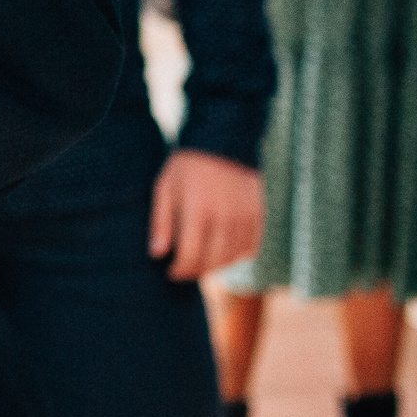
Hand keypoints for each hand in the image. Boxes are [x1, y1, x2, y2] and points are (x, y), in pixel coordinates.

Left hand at [149, 149, 264, 280]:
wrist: (224, 144)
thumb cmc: (188, 167)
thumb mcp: (165, 188)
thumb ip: (160, 222)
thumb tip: (157, 253)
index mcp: (198, 210)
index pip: (190, 256)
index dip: (179, 271)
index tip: (171, 272)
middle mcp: (225, 217)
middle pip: (212, 261)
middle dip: (195, 271)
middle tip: (184, 270)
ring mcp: (245, 218)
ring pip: (232, 258)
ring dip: (215, 265)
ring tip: (201, 260)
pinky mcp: (259, 216)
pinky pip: (250, 248)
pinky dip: (236, 255)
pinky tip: (222, 250)